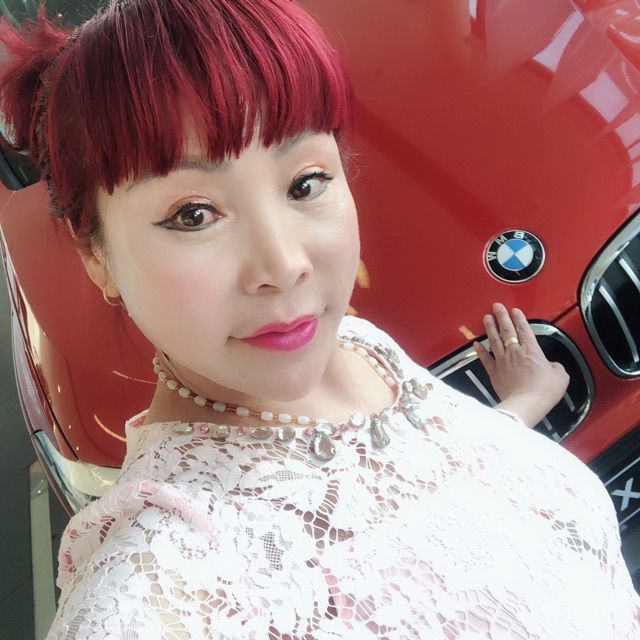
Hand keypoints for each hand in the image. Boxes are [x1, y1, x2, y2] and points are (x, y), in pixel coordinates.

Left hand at [473, 303, 569, 427]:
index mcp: (532, 350)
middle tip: (497, 307)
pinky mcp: (494, 373)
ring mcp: (502, 362)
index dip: (519, 318)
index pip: (524, 329)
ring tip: (486, 318)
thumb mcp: (560, 376)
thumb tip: (554, 368)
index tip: (514, 310)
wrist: (526, 404)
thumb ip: (556, 368)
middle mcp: (515, 353)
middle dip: (501, 316)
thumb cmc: (542, 391)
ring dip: (490, 328)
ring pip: (494, 340)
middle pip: (507, 330)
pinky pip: (485, 359)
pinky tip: (476, 345)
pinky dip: (480, 351)